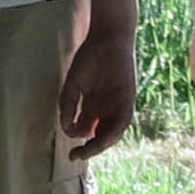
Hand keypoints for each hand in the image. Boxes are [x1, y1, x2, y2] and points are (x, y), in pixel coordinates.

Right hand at [62, 27, 143, 157]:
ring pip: (113, 131)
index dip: (79, 144)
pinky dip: (114, 129)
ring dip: (102, 143)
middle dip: (90, 148)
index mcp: (93, 107)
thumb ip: (68, 106)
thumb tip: (66, 128)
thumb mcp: (73, 85)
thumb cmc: (89, 58)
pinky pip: (123, 119)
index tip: (70, 154)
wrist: (107, 38)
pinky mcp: (128, 99)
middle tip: (77, 156)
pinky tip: (103, 136)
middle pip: (101, 136)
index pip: (87, 132)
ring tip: (89, 149)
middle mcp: (106, 109)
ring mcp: (117, 105)